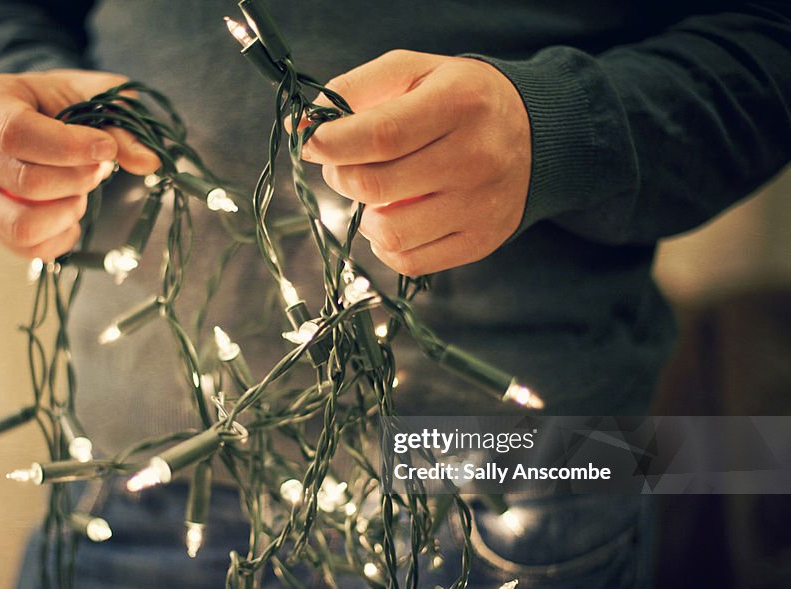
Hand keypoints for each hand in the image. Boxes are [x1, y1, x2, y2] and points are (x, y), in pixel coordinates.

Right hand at [0, 69, 159, 259]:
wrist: (42, 116)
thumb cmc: (67, 102)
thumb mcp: (98, 96)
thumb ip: (122, 125)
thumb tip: (148, 162)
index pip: (17, 133)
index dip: (68, 148)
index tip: (106, 149)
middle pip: (25, 182)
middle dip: (77, 180)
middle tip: (99, 168)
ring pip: (21, 225)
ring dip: (67, 212)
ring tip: (81, 192)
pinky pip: (27, 248)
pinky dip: (62, 237)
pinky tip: (74, 215)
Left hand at [302, 51, 530, 275]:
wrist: (539, 133)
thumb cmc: (461, 99)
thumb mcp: (414, 71)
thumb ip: (355, 90)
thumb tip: (303, 127)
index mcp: (458, 104)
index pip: (378, 135)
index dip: (330, 144)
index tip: (311, 143)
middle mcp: (474, 157)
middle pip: (374, 185)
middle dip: (340, 176)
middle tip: (344, 164)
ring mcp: (480, 206)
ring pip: (389, 233)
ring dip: (364, 216)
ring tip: (376, 193)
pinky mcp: (481, 241)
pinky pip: (410, 262)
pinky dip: (387, 244)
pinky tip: (394, 217)